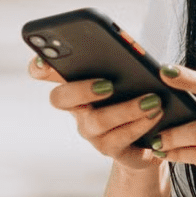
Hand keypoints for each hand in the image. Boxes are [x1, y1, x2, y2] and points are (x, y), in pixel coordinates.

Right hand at [28, 56, 164, 172]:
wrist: (152, 135)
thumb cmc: (137, 93)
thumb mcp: (129, 71)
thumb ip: (120, 57)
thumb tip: (129, 48)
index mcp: (76, 82)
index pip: (43, 72)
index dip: (39, 67)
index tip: (45, 61)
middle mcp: (77, 108)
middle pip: (60, 98)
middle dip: (80, 90)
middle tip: (108, 84)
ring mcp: (90, 130)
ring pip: (96, 121)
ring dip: (126, 109)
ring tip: (151, 100)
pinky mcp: (109, 148)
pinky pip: (119, 138)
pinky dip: (139, 124)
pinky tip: (155, 113)